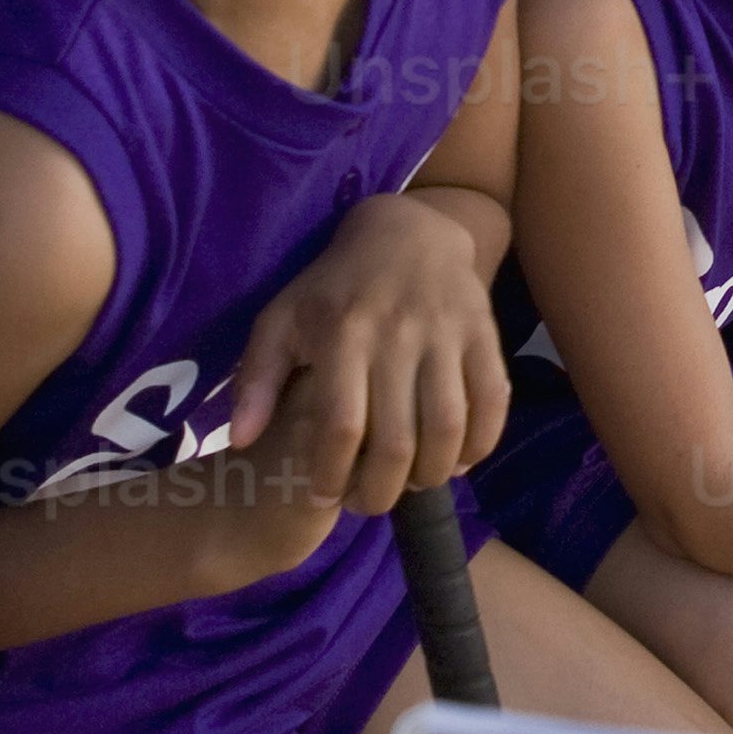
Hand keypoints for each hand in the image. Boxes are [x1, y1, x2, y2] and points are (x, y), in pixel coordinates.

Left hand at [222, 195, 511, 514]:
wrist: (405, 230)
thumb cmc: (332, 287)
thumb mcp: (280, 320)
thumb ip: (255, 380)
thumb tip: (240, 440)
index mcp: (342, 332)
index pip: (340, 426)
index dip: (331, 475)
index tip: (323, 496)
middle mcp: (397, 333)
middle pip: (397, 439)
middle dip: (381, 490)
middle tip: (368, 503)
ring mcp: (446, 332)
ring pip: (448, 427)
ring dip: (431, 474)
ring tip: (410, 485)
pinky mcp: (484, 332)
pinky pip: (492, 401)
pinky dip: (480, 443)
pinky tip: (455, 460)